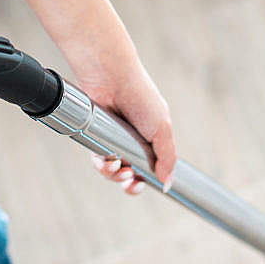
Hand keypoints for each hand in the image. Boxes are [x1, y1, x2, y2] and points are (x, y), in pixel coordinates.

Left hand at [79, 59, 175, 196]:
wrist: (112, 78)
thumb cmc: (141, 97)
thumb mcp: (162, 129)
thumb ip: (167, 158)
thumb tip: (168, 184)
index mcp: (153, 141)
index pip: (150, 169)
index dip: (144, 181)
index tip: (140, 184)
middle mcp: (134, 142)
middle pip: (130, 174)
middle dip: (128, 183)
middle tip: (129, 182)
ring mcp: (114, 140)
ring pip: (112, 170)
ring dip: (114, 174)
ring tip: (117, 166)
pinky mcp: (96, 136)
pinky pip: (98, 159)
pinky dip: (101, 164)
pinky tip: (106, 159)